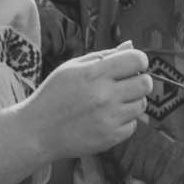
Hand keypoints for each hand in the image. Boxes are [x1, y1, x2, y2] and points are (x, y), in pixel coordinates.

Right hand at [21, 44, 155, 160]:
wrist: (37, 131)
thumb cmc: (54, 95)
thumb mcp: (71, 67)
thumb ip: (103, 55)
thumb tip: (131, 45)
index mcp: (94, 74)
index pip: (137, 60)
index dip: (138, 61)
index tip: (132, 66)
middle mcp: (104, 96)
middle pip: (146, 83)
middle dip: (139, 80)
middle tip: (125, 84)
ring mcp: (109, 118)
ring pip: (142, 104)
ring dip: (132, 101)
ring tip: (113, 102)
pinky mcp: (110, 137)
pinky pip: (133, 124)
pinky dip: (125, 121)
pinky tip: (107, 118)